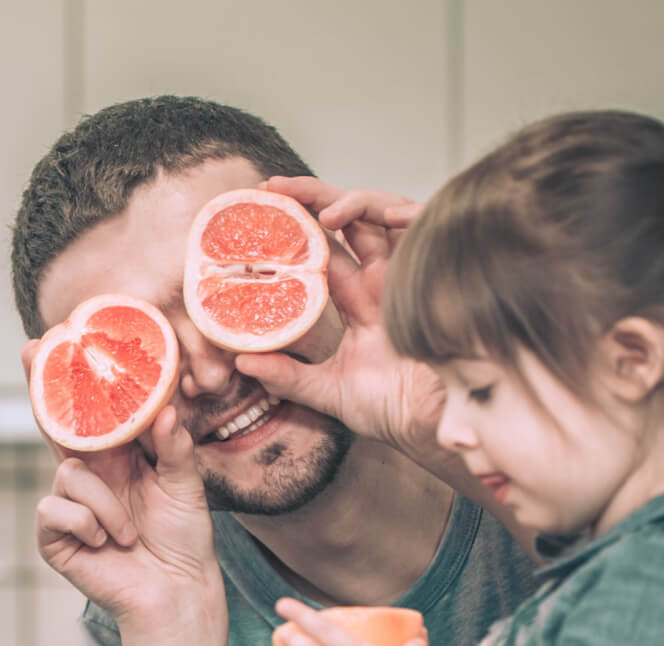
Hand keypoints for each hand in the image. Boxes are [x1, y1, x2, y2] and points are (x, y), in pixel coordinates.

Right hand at [26, 333, 219, 627]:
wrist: (176, 592)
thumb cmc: (183, 538)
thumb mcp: (186, 484)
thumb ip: (173, 445)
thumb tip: (163, 409)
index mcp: (118, 457)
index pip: (93, 410)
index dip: (76, 376)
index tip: (62, 335)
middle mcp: (89, 474)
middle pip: (57, 423)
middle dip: (43, 385)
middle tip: (32, 348)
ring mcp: (69, 504)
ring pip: (68, 475)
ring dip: (104, 504)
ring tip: (128, 531)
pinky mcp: (54, 535)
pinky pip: (57, 509)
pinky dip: (87, 524)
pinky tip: (106, 544)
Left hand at [233, 176, 444, 455]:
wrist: (436, 426)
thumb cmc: (391, 409)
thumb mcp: (329, 391)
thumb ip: (288, 376)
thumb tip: (241, 361)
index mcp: (357, 300)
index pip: (321, 251)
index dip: (293, 229)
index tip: (257, 212)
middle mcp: (382, 279)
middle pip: (347, 221)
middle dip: (313, 196)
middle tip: (273, 186)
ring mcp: (411, 274)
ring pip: (383, 214)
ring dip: (354, 202)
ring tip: (325, 212)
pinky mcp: (437, 276)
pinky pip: (427, 230)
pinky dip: (410, 214)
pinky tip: (389, 216)